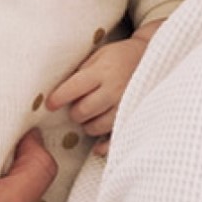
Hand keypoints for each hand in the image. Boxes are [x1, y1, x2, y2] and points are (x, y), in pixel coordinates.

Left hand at [46, 22, 157, 154]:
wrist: (151, 58)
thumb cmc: (118, 57)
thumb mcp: (98, 56)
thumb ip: (81, 73)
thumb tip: (58, 92)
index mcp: (102, 71)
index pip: (73, 89)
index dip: (58, 99)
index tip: (50, 104)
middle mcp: (114, 90)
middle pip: (82, 111)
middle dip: (75, 112)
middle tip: (77, 106)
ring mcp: (125, 105)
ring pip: (95, 127)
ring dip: (88, 124)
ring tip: (92, 115)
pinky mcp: (133, 117)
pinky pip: (114, 139)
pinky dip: (103, 146)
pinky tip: (97, 146)